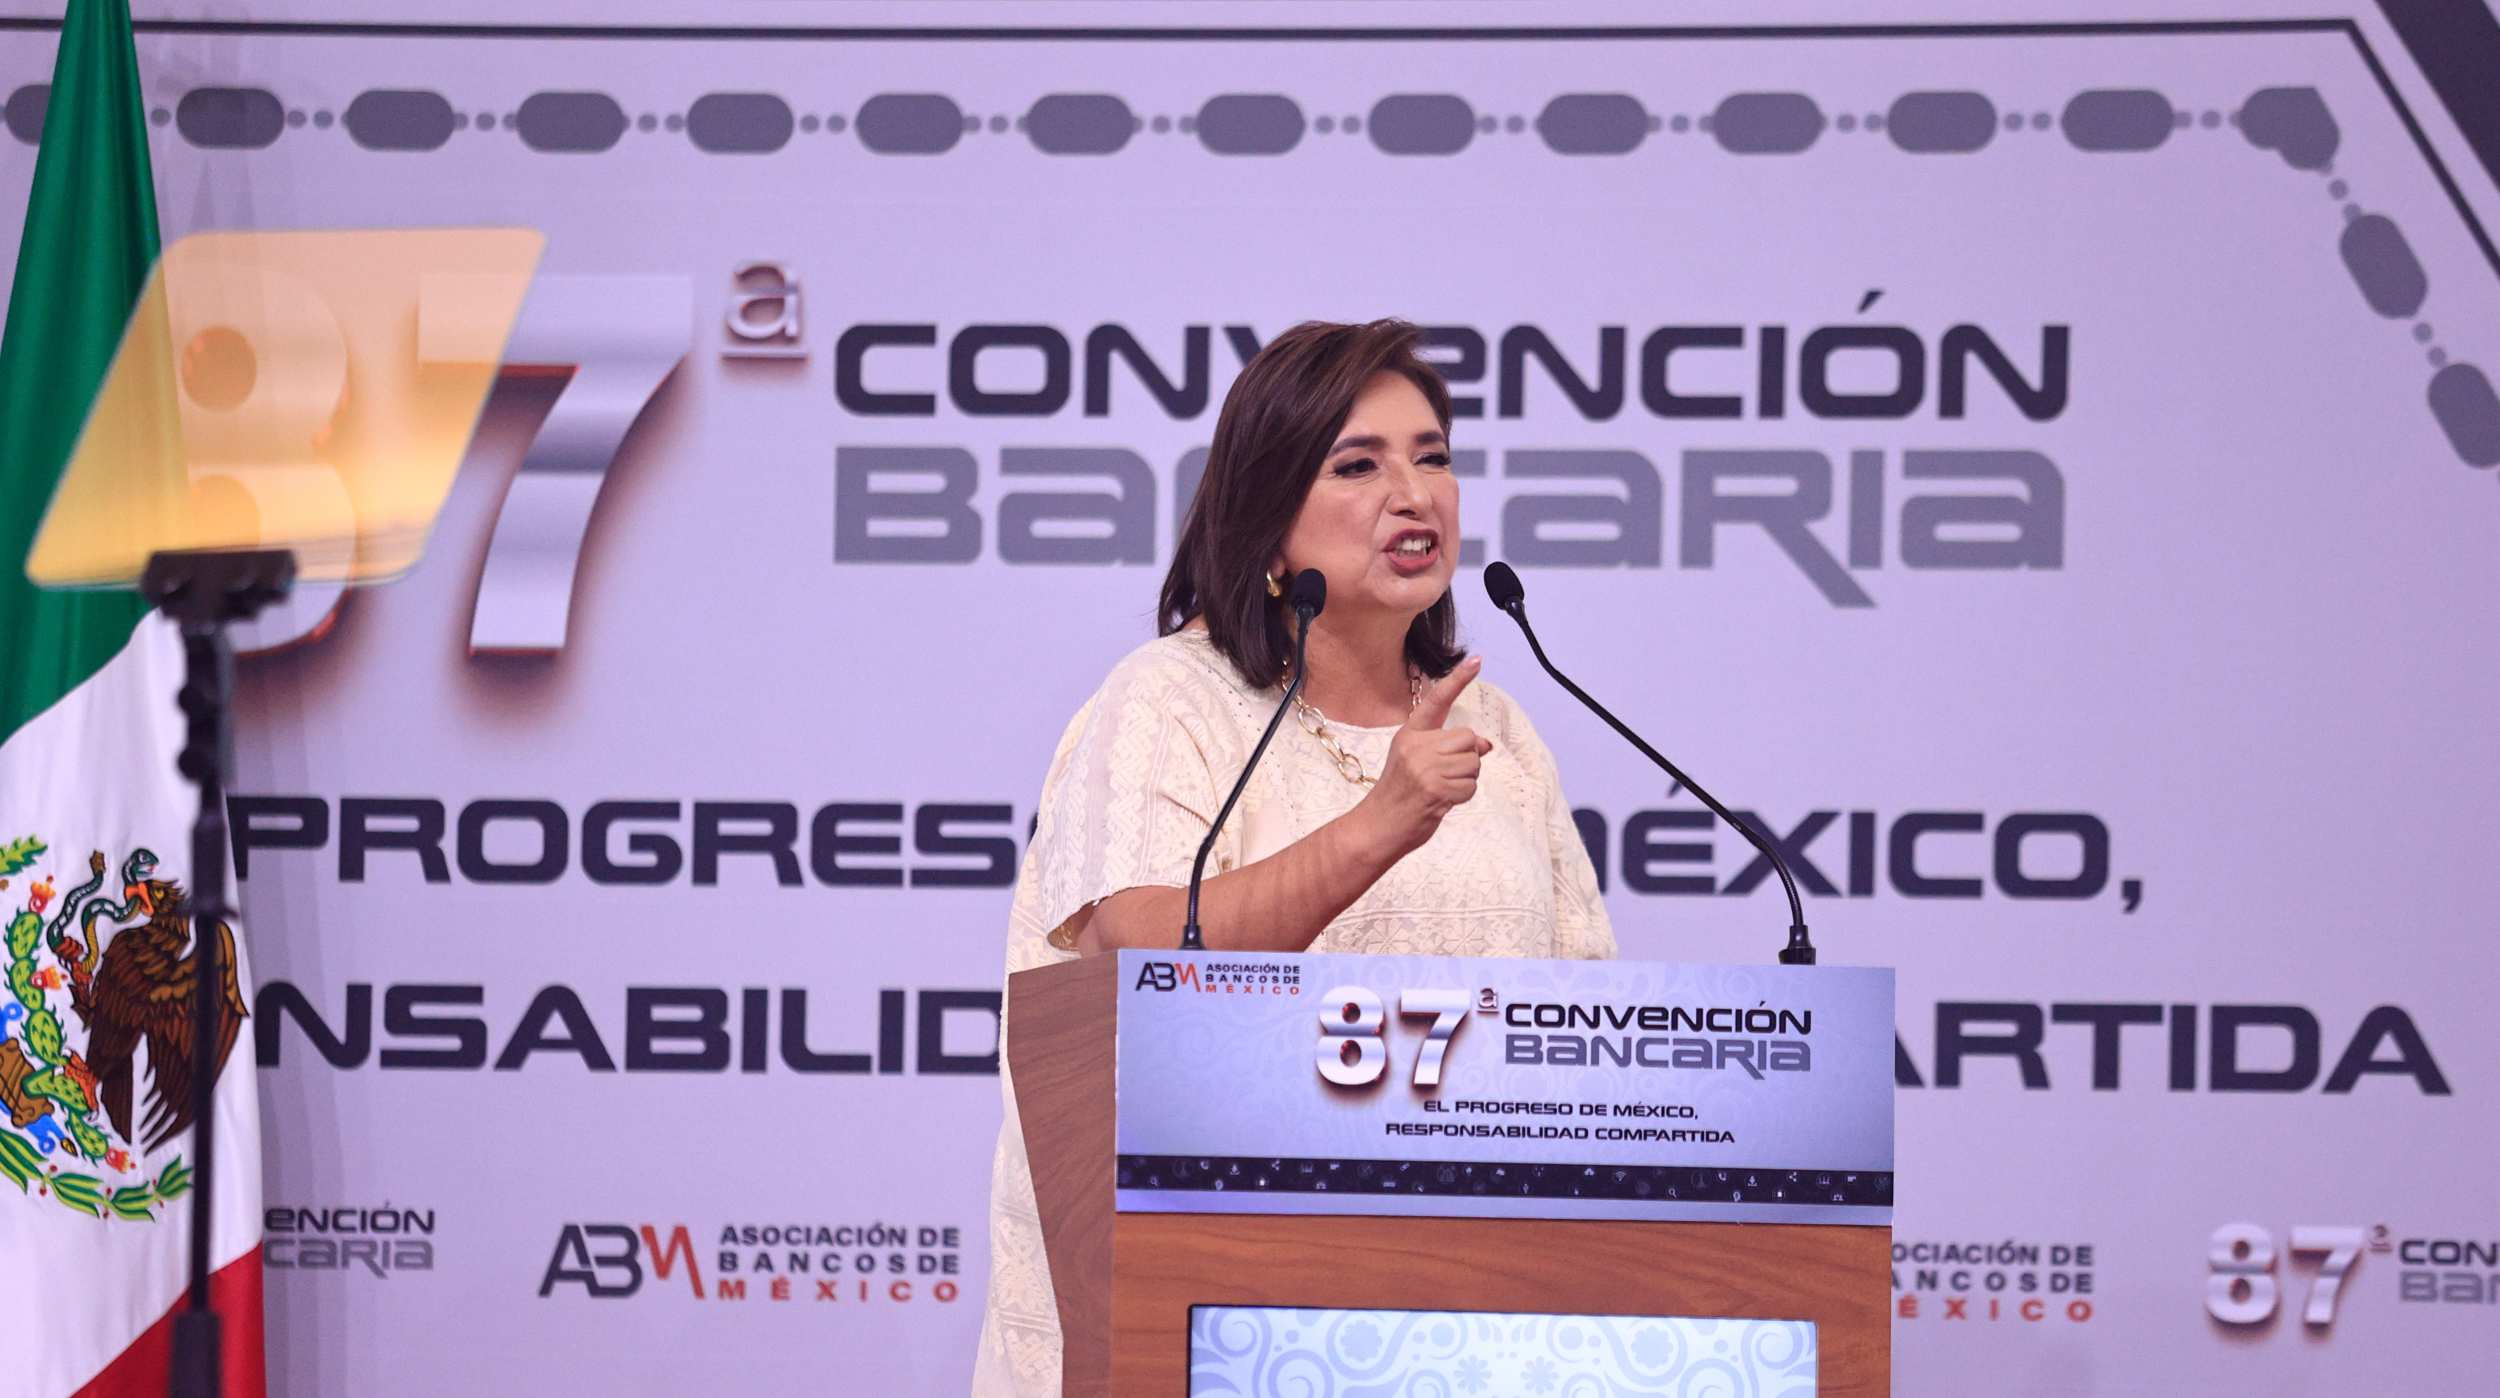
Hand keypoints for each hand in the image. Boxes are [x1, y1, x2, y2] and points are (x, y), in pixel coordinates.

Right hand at [1355, 655, 1493, 858]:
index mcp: (1410, 733)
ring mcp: (1424, 766)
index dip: (1458, 679)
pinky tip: (1442, 802)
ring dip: (1466, 780)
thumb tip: (1486, 744)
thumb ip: (1448, 749)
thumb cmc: (1401, 794)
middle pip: (1468, 739)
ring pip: (1474, 763)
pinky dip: (1463, 797)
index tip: (1477, 660)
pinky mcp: (1433, 788)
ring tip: (1441, 789)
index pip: (1438, 700)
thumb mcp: (1418, 762)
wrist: (1378, 826)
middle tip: (1444, 776)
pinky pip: (1470, 786)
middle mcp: (1416, 745)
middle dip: (1467, 759)